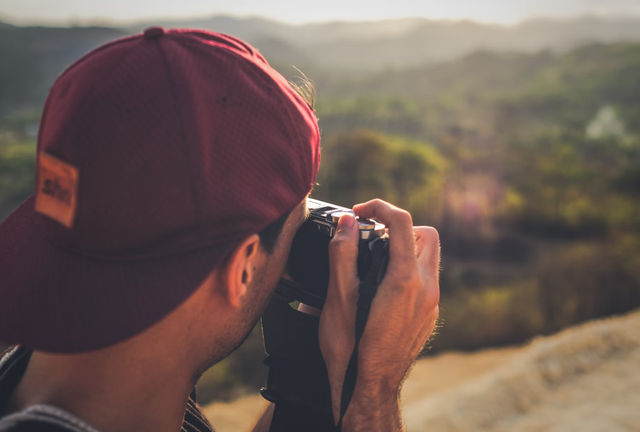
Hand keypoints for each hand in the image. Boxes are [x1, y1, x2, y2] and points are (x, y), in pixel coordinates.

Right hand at [319, 199, 439, 430]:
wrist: (369, 389)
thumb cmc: (350, 349)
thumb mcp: (338, 299)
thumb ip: (342, 255)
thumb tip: (347, 222)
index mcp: (405, 280)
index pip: (402, 222)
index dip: (379, 207)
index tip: (359, 211)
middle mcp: (426, 289)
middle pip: (426, 235)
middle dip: (399, 227)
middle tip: (371, 234)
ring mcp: (431, 304)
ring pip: (428, 258)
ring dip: (405, 248)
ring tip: (373, 258)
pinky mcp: (428, 316)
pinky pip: (425, 279)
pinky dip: (408, 269)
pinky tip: (381, 286)